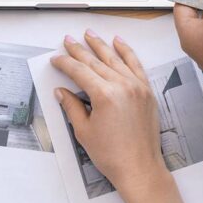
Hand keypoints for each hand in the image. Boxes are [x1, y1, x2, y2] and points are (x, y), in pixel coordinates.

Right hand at [51, 31, 168, 197]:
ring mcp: (137, 86)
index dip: (66, 63)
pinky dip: (127, 52)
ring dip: (101, 45)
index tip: (57, 59)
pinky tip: (119, 42)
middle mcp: (122, 86)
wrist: (139, 167)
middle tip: (69, 41)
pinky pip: (135, 65)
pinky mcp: (146, 91)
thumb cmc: (113, 154)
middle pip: (96, 61)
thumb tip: (62, 92)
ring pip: (115, 59)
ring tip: (90, 35)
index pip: (80, 71)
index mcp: (105, 95)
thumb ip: (72, 106)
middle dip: (79, 51)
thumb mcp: (84, 131)